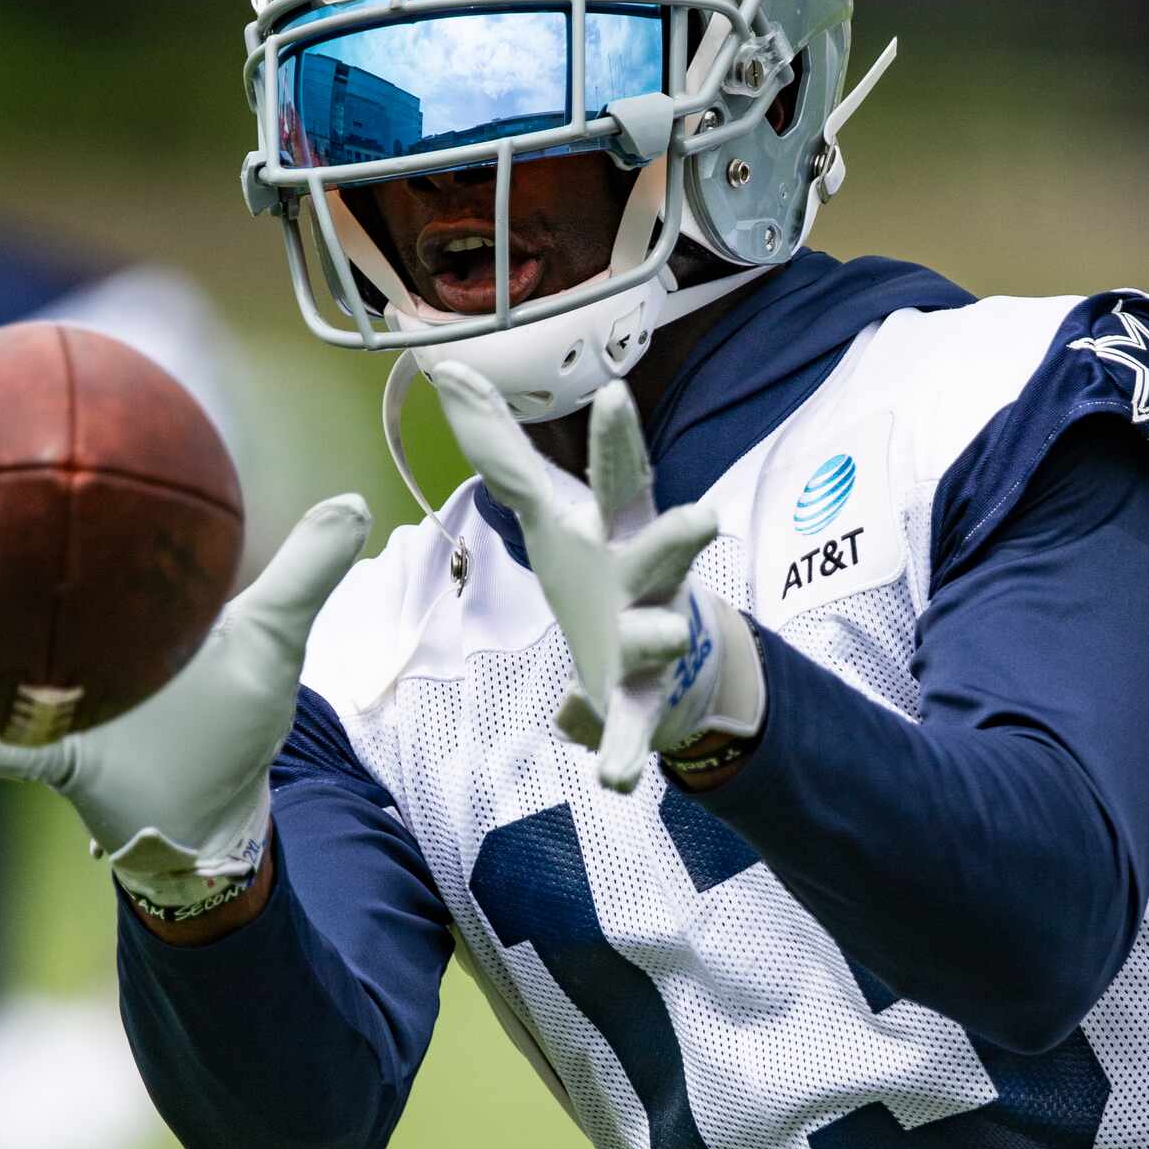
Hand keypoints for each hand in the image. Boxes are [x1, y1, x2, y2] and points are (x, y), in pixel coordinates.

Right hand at [0, 495, 370, 910]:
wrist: (197, 816)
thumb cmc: (232, 722)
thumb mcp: (275, 642)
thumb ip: (307, 574)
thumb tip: (356, 501)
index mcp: (132, 611)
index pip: (109, 551)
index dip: (99, 506)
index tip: (81, 452)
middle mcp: (88, 648)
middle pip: (50, 602)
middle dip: (21, 570)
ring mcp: (65, 702)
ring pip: (20, 673)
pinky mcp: (62, 758)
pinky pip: (18, 754)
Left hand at [431, 365, 763, 790]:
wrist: (668, 670)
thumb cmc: (603, 577)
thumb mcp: (552, 513)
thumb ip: (502, 448)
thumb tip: (446, 367)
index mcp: (621, 531)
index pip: (619, 476)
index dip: (617, 440)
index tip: (616, 395)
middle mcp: (648, 578)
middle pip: (667, 547)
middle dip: (680, 535)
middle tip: (702, 520)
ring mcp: (652, 639)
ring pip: (660, 634)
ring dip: (657, 637)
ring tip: (659, 638)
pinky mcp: (642, 701)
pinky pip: (634, 727)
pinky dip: (626, 752)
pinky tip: (617, 781)